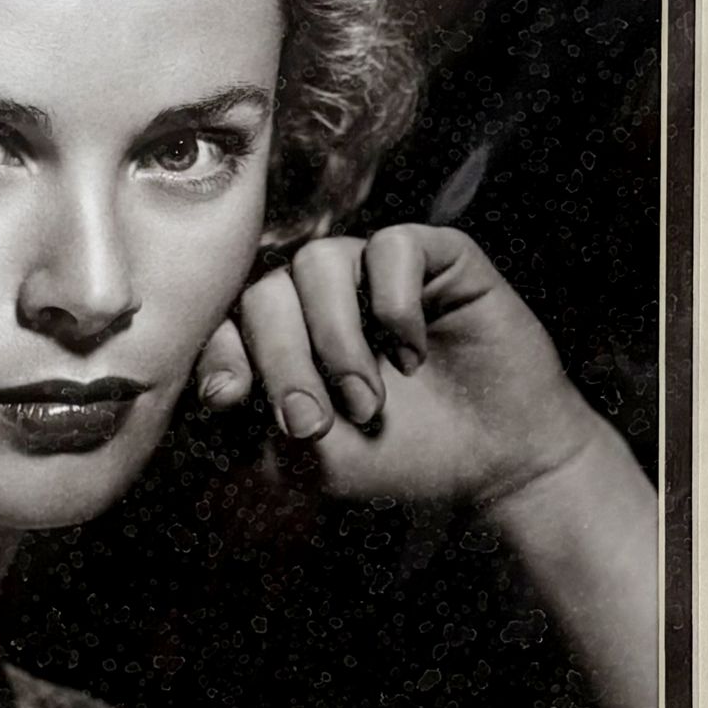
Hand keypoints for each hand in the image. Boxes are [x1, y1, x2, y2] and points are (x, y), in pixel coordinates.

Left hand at [194, 225, 600, 509]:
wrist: (498, 462)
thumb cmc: (403, 459)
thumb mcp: (317, 461)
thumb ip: (260, 424)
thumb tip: (210, 391)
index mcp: (284, 339)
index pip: (226, 322)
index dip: (220, 353)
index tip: (229, 400)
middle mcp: (321, 297)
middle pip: (265, 292)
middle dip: (282, 362)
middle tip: (314, 424)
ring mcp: (375, 272)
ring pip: (318, 260)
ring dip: (334, 338)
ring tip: (368, 399)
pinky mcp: (435, 255)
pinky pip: (391, 245)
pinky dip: (394, 303)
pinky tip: (413, 352)